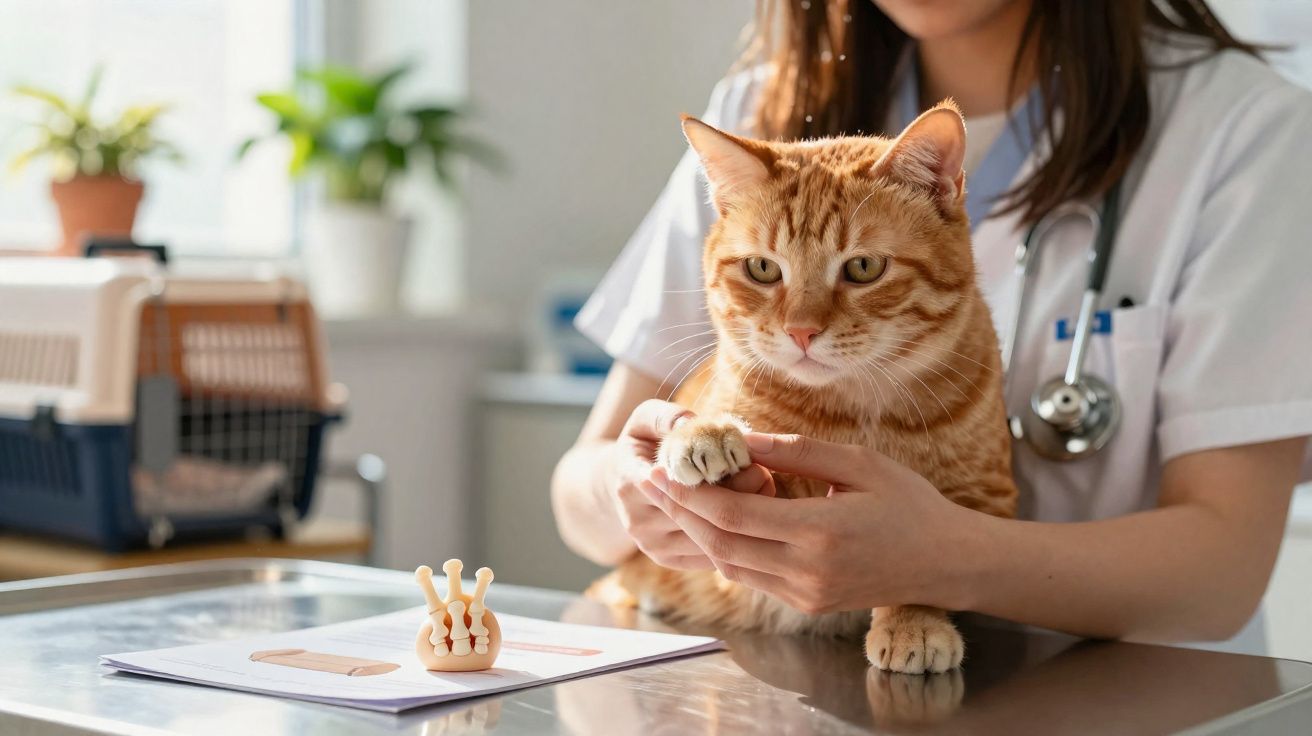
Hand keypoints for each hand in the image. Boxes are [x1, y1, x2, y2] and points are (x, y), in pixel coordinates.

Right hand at [608, 400, 771, 570]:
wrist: (618, 484)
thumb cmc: (642, 443)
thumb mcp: (646, 419)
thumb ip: (668, 416)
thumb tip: (692, 423)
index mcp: (629, 482)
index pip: (678, 483)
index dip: (717, 472)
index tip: (745, 457)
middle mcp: (638, 521)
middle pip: (698, 513)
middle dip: (738, 493)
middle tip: (766, 474)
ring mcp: (652, 545)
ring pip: (708, 538)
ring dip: (743, 518)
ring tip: (765, 491)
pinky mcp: (666, 560)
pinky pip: (709, 555)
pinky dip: (736, 537)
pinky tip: (755, 515)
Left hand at [647, 432, 970, 613]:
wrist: (946, 562)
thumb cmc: (909, 503)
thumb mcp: (858, 463)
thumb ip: (794, 452)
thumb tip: (738, 436)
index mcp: (820, 532)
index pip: (733, 515)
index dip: (689, 494)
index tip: (661, 469)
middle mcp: (807, 571)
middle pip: (720, 544)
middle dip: (679, 511)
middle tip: (649, 481)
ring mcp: (805, 594)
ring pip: (729, 566)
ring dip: (696, 532)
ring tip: (670, 498)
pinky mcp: (806, 605)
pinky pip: (751, 577)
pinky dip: (724, 550)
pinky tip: (710, 522)